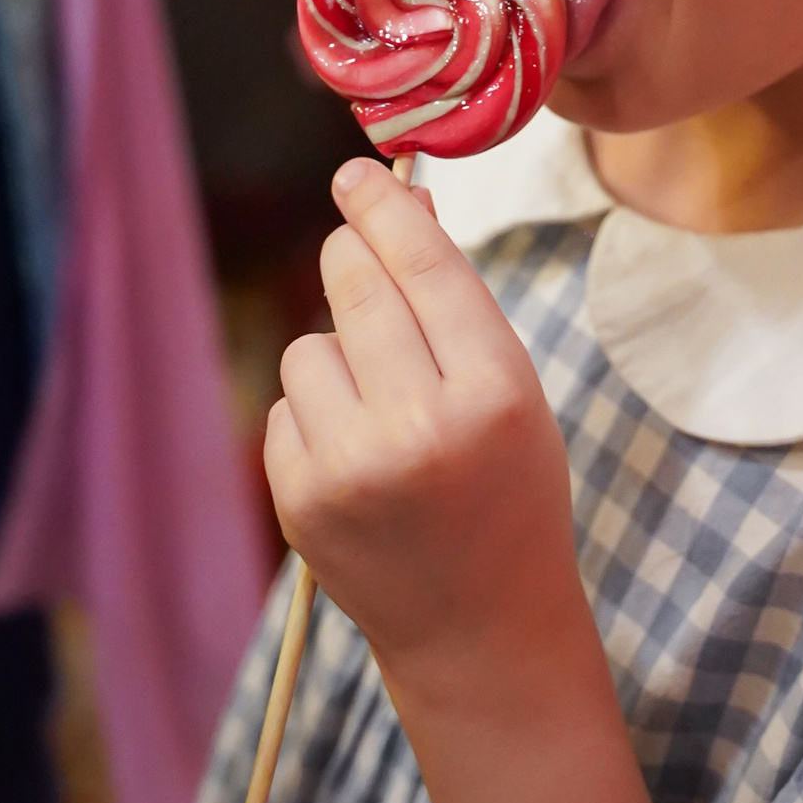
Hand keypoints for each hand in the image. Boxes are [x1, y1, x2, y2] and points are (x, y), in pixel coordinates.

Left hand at [268, 160, 581, 681]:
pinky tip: (357, 456)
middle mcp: (419, 427)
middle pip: (355, 283)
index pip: (425, 263)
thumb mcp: (514, 391)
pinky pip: (287, 404)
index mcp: (495, 394)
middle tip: (358, 243)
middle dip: (352, 250)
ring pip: (311, 344)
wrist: (480, 630)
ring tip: (383, 409)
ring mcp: (351, 468)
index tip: (356, 172)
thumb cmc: (509, 493)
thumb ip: (456, 303)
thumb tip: (397, 203)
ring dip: (339, 353)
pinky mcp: (299, 500)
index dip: (383, 206)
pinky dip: (315, 414)